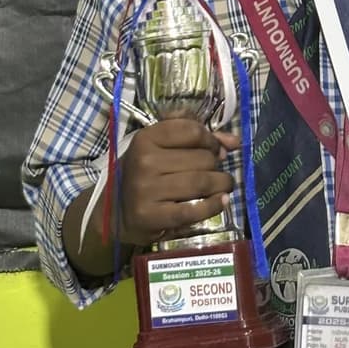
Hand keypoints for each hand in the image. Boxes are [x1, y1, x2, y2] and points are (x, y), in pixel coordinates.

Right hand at [117, 118, 237, 245]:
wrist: (115, 209)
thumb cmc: (144, 172)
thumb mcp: (160, 145)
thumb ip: (195, 135)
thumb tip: (233, 141)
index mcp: (146, 138)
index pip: (193, 131)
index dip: (211, 140)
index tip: (215, 150)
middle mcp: (144, 161)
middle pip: (201, 158)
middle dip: (217, 165)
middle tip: (217, 172)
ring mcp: (146, 189)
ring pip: (201, 182)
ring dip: (221, 184)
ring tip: (224, 186)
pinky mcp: (151, 216)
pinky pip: (192, 210)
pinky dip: (213, 206)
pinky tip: (220, 202)